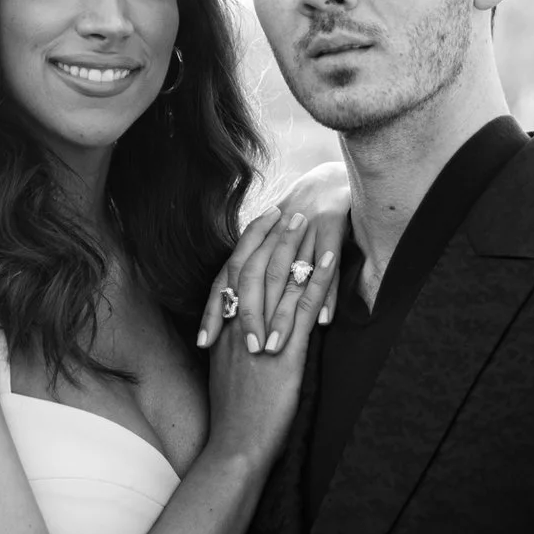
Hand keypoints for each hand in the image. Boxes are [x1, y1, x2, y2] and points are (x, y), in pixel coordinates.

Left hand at [197, 161, 351, 355]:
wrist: (326, 181)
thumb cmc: (295, 225)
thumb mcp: (268, 250)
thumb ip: (249, 279)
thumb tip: (229, 315)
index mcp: (252, 246)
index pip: (224, 281)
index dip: (213, 311)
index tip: (204, 344)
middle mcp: (271, 238)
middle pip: (252, 280)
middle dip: (246, 318)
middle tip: (246, 351)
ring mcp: (300, 231)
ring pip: (286, 276)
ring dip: (281, 314)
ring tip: (276, 346)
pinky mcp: (330, 226)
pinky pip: (325, 263)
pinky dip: (325, 294)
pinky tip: (324, 321)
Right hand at [203, 227, 337, 467]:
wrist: (235, 448)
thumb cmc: (234, 420)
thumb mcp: (228, 376)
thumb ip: (236, 349)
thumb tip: (251, 335)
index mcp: (225, 331)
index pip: (233, 274)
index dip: (248, 244)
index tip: (260, 221)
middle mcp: (239, 327)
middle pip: (253, 268)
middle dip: (270, 235)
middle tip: (285, 207)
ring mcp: (261, 337)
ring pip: (277, 281)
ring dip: (294, 247)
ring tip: (307, 219)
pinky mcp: (286, 353)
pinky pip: (305, 307)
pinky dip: (319, 278)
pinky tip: (331, 257)